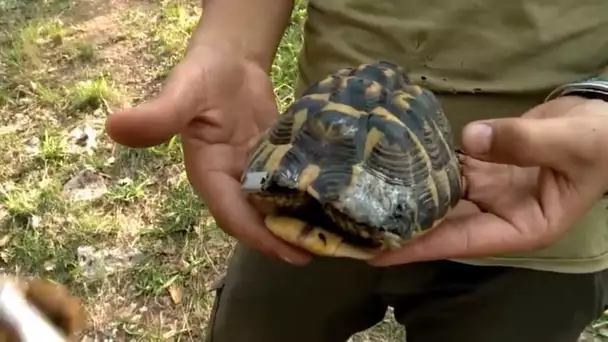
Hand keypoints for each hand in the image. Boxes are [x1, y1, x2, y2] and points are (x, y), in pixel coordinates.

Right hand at [105, 46, 311, 265]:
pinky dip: (306, 198)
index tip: (288, 251)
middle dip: (283, 238)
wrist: (229, 59)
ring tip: (331, 238)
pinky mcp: (272, 162)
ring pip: (274, 206)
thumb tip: (114, 127)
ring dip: (297, 223)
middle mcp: (230, 180)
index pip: (231, 214)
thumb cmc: (202, 73)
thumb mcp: (182, 92)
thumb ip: (158, 115)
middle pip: (256, 219)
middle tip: (319, 252)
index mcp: (207, 174)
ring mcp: (252, 172)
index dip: (256, 235)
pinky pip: (289, 186)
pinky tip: (331, 205)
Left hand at [369, 95, 607, 266]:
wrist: (604, 120)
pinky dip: (423, 167)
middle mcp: (497, 214)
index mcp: (521, 227)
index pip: (461, 242)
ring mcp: (487, 190)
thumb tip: (470, 139)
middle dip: (401, 227)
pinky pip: (448, 169)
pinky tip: (393, 161)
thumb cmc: (600, 143)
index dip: (420, 248)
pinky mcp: (481, 167)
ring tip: (362, 197)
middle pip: (442, 224)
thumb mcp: (574, 146)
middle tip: (355, 227)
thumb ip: (525, 142)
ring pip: (440, 197)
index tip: (377, 252)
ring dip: (406, 197)